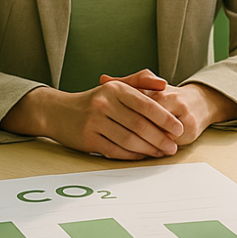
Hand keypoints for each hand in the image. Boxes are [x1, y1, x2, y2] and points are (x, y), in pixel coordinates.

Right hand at [1, 71, 184, 159]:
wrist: (58, 111)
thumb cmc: (94, 100)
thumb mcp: (115, 85)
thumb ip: (140, 81)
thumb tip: (164, 84)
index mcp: (114, 89)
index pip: (145, 104)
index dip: (165, 118)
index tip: (178, 128)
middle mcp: (104, 104)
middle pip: (139, 125)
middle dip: (160, 138)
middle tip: (173, 146)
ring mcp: (95, 122)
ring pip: (129, 140)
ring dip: (149, 149)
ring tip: (162, 153)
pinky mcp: (88, 139)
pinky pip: (116, 150)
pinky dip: (132, 155)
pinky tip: (143, 156)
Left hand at [102, 73, 236, 145]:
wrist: (200, 103)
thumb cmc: (169, 97)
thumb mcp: (148, 87)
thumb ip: (125, 83)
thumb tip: (102, 78)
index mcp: (160, 90)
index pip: (137, 103)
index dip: (121, 113)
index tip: (107, 119)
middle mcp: (173, 100)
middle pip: (147, 120)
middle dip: (130, 130)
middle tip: (111, 135)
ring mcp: (184, 117)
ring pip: (158, 133)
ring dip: (143, 142)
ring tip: (124, 145)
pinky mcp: (190, 131)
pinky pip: (170, 142)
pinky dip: (156, 149)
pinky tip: (143, 153)